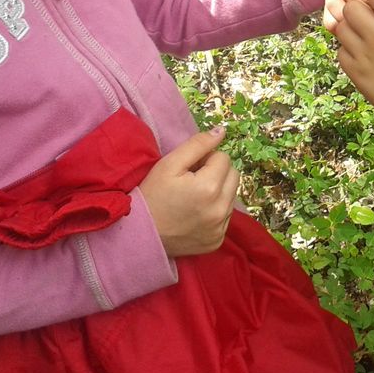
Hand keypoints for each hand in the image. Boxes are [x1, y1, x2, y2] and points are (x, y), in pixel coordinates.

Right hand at [139, 127, 239, 256]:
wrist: (140, 234)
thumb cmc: (152, 194)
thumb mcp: (170, 163)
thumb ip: (198, 144)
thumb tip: (221, 131)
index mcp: (210, 188)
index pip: (223, 158)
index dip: (206, 159)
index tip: (189, 169)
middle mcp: (220, 210)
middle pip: (233, 175)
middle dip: (217, 172)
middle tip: (193, 179)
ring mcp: (220, 228)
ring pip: (232, 195)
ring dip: (218, 190)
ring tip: (194, 196)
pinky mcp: (217, 241)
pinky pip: (226, 216)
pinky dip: (215, 210)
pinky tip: (196, 212)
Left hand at [331, 0, 373, 113]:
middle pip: (350, 5)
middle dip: (355, 2)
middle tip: (364, 8)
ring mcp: (363, 54)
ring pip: (340, 26)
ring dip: (348, 23)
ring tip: (360, 28)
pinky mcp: (354, 71)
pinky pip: (340, 49)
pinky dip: (346, 47)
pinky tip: (359, 48)